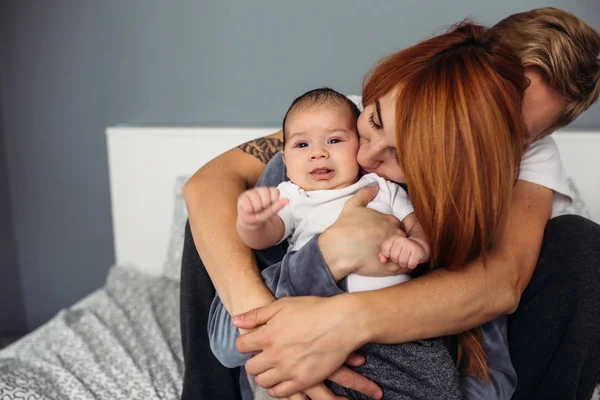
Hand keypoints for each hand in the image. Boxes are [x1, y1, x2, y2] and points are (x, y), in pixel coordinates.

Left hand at [232, 296, 378, 397]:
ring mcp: (288, 370)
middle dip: (254, 362)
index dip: (246, 344)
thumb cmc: (314, 309)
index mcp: (268, 335)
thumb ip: (257, 315)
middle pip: (251, 368)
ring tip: (274, 368)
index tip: (253, 343)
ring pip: (264, 382)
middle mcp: (275, 355)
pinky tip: (282, 379)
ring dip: (265, 375)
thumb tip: (235, 321)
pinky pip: (281, 393)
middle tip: (263, 356)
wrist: (343, 322)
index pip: (241, 346)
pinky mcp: (303, 380)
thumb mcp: (283, 305)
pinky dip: (278, 388)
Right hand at [237, 187, 288, 226]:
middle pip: (266, 197)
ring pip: (257, 201)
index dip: (274, 201)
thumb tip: (287, 200)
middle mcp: (259, 189)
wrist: (251, 221)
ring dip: (257, 209)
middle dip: (265, 206)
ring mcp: (250, 192)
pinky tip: (249, 210)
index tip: (270, 206)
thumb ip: (278, 206)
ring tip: (255, 210)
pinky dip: (250, 210)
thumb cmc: (262, 214)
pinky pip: (248, 205)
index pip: (275, 191)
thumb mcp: (272, 212)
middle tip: (262, 209)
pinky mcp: (242, 197)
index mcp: (268, 191)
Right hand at [319, 186, 406, 280]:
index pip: (397, 225)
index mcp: (390, 220)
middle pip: (402, 238)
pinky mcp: (392, 267)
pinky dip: (399, 266)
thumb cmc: (344, 227)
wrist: (337, 249)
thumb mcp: (352, 205)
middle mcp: (396, 234)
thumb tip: (375, 186)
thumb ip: (365, 193)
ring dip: (397, 254)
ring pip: (404, 252)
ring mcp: (395, 250)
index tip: (379, 235)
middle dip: (394, 242)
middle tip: (380, 247)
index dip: (389, 231)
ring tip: (383, 257)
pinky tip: (387, 265)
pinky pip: (404, 266)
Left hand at [379, 235, 428, 269]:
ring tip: (407, 258)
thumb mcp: (392, 250)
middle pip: (394, 257)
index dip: (388, 255)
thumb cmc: (403, 250)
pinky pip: (410, 264)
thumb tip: (382, 260)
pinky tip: (412, 260)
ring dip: (404, 263)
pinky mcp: (417, 251)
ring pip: (402, 262)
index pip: (385, 250)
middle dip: (397, 260)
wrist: (419, 246)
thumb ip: (384, 254)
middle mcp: (401, 240)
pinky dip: (411, 265)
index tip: (393, 253)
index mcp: (394, 238)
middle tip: (401, 256)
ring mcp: (410, 244)